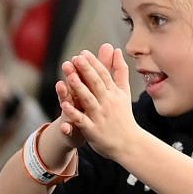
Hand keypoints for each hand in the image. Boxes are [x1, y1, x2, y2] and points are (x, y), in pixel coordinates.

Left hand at [58, 44, 139, 162]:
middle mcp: (107, 102)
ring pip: (88, 100)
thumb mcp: (124, 92)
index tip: (83, 53)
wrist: (129, 143)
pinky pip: (82, 120)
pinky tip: (64, 104)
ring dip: (79, 88)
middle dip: (86, 71)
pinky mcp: (92, 129)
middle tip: (75, 58)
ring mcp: (100, 116)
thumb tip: (117, 50)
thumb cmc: (124, 115)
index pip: (103, 75)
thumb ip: (120, 71)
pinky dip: (73, 112)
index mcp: (114, 93)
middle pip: (96, 84)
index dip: (93, 63)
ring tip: (70, 76)